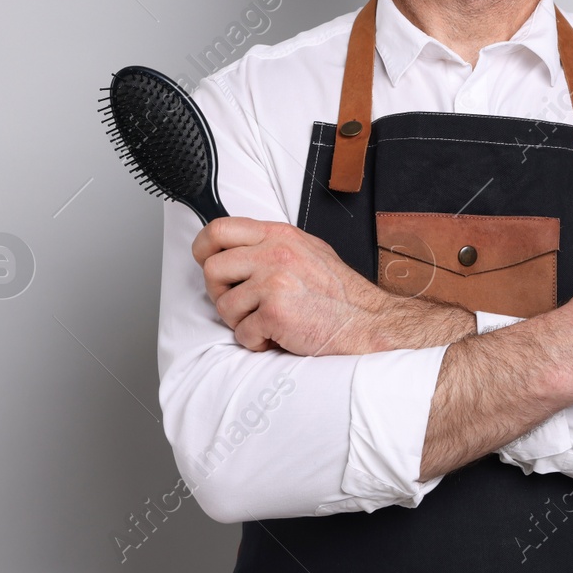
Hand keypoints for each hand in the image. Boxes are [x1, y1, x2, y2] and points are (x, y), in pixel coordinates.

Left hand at [192, 217, 474, 355]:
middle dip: (220, 293)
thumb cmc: (340, 294)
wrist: (368, 323)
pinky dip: (256, 343)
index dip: (203, 249)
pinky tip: (277, 337)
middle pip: (212, 269)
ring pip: (223, 305)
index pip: (219, 229)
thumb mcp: (307, 251)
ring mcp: (273, 281)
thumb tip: (236, 250)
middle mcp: (274, 253)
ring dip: (241, 322)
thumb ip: (272, 246)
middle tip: (242, 305)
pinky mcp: (274, 312)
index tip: (206, 262)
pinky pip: (241, 334)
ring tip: (267, 323)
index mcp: (279, 235)